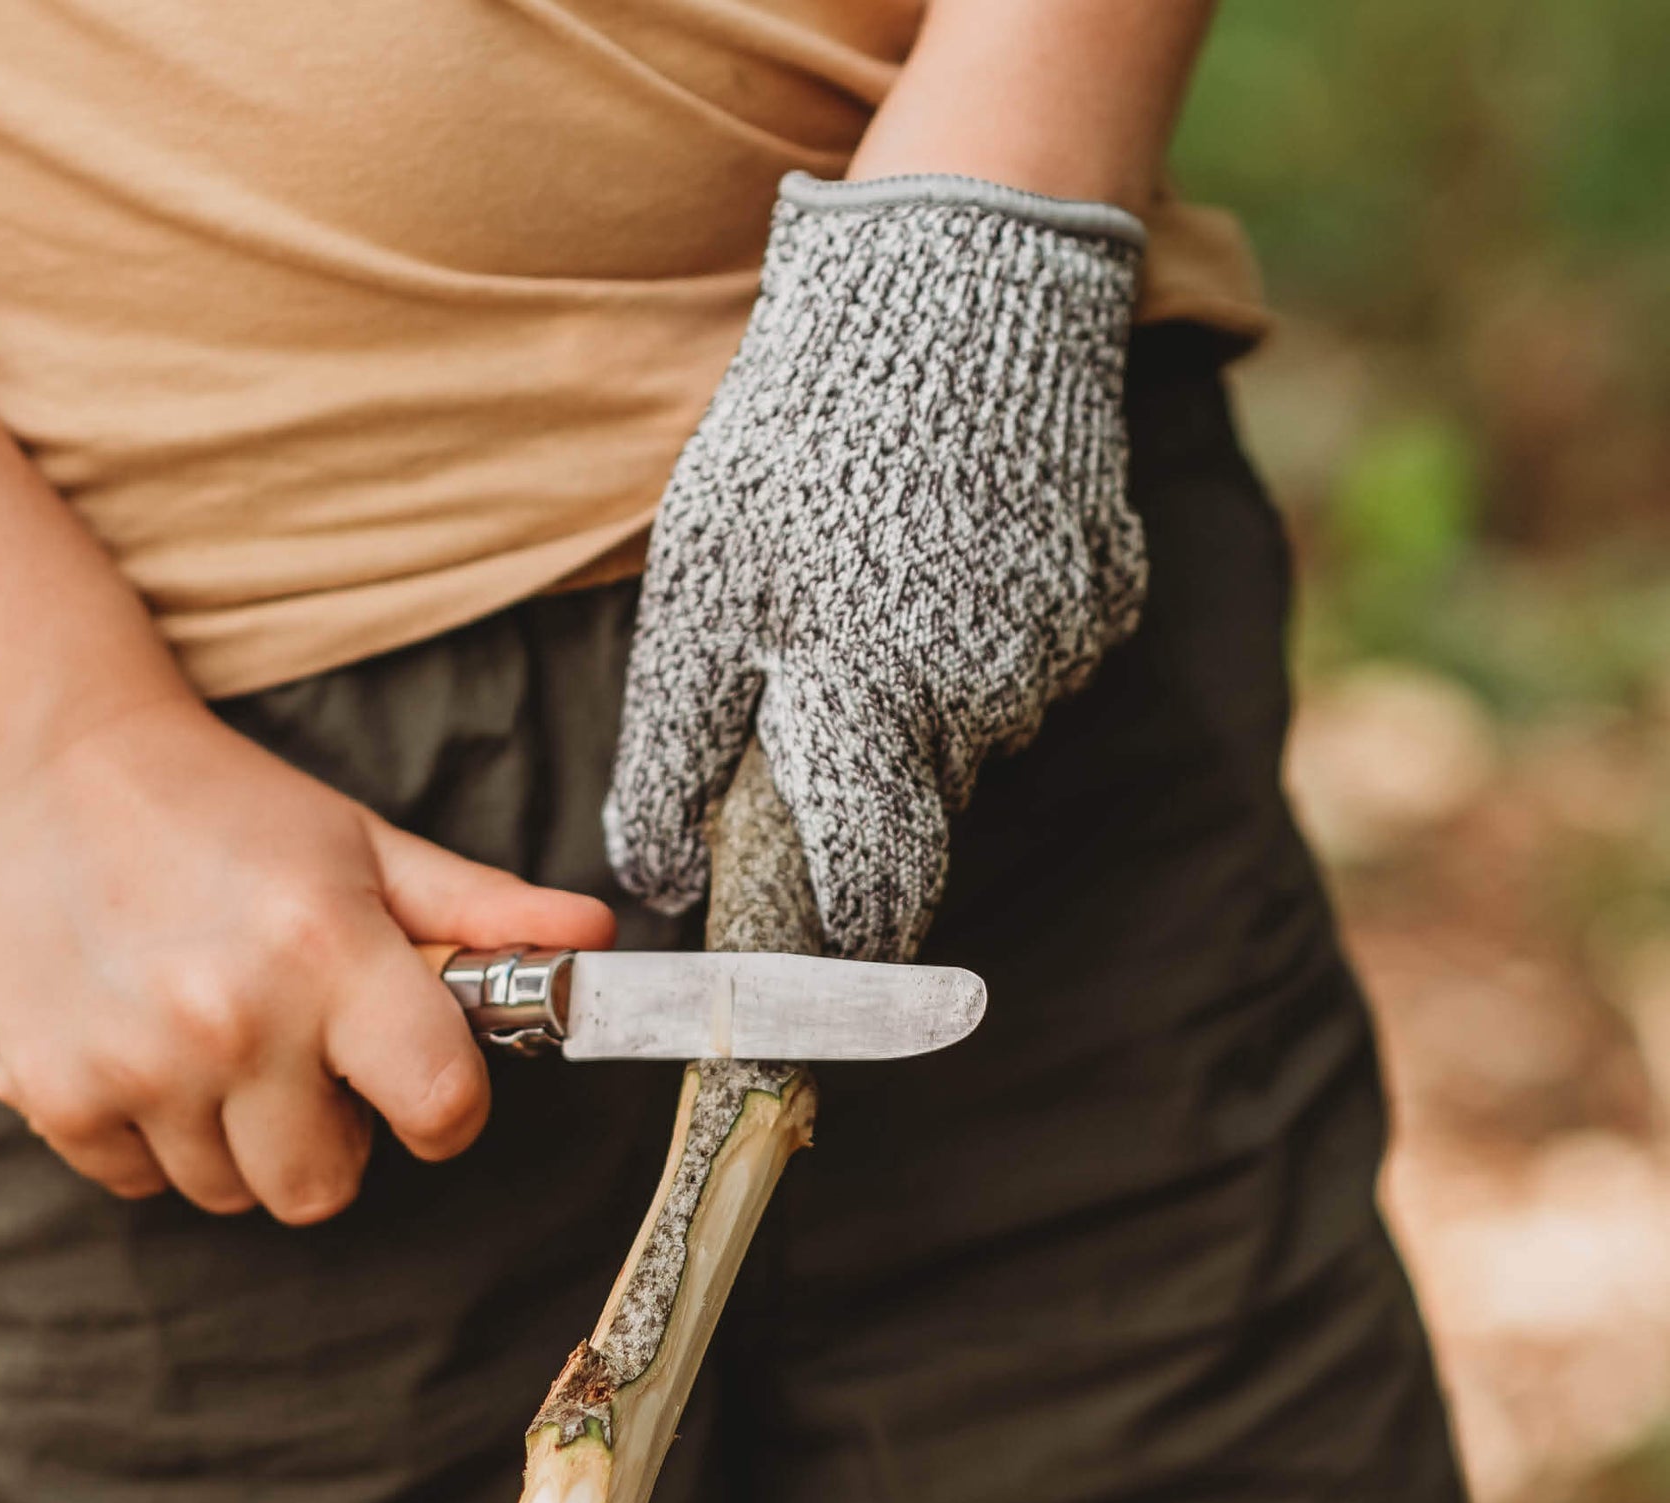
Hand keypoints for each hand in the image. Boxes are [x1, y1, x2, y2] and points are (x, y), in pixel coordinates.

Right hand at [0, 698, 614, 1221]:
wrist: (43, 764)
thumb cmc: (226, 807)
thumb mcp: (368, 845)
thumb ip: (485, 910)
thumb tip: (594, 940)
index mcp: (330, 950)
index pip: (441, 1105)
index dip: (448, 1111)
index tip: (425, 1087)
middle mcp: (233, 1019)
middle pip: (326, 1188)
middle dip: (337, 1140)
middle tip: (312, 1061)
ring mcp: (134, 1065)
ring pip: (233, 1192)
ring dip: (243, 1138)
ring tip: (225, 1042)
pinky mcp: (50, 1093)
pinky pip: (139, 1183)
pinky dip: (156, 1137)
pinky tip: (151, 1049)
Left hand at [605, 173, 1147, 960]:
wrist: (954, 288)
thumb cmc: (801, 440)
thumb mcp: (700, 588)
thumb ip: (674, 744)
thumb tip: (656, 876)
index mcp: (877, 708)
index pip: (878, 892)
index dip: (849, 942)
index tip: (826, 955)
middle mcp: (986, 701)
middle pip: (920, 808)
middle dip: (867, 785)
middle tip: (823, 684)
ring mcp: (1060, 650)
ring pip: (972, 732)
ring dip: (920, 700)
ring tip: (878, 581)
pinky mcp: (1104, 599)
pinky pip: (1030, 665)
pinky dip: (980, 640)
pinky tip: (948, 550)